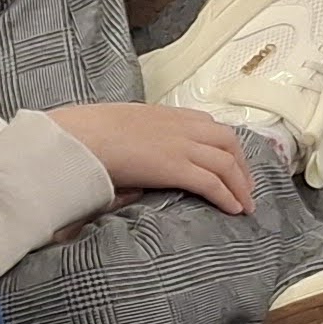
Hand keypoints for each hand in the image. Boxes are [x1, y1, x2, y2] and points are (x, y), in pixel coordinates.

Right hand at [49, 101, 252, 211]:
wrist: (78, 135)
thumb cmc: (87, 133)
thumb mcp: (119, 126)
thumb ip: (137, 140)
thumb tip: (140, 166)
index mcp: (167, 115)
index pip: (208, 126)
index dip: (224, 146)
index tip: (230, 160)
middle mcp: (181, 127)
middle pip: (227, 142)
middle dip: (240, 165)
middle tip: (245, 185)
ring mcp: (181, 145)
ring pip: (226, 163)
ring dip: (241, 184)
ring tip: (245, 203)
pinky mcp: (175, 167)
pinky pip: (211, 182)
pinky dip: (228, 195)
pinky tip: (234, 208)